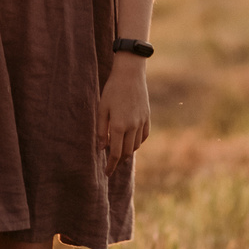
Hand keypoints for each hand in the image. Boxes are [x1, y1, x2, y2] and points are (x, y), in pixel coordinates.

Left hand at [97, 58, 150, 173]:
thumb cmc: (112, 90)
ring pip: (136, 145)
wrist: (130, 74)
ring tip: (119, 153)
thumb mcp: (102, 109)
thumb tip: (102, 148)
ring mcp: (142, 122)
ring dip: (128, 151)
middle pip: (127, 152)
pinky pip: (144, 136)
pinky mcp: (147, 117)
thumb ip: (101, 130)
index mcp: (118, 126)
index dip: (111, 165)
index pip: (116, 153)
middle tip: (111, 164)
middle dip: (119, 161)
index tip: (106, 173)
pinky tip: (130, 141)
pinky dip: (137, 142)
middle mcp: (132, 126)